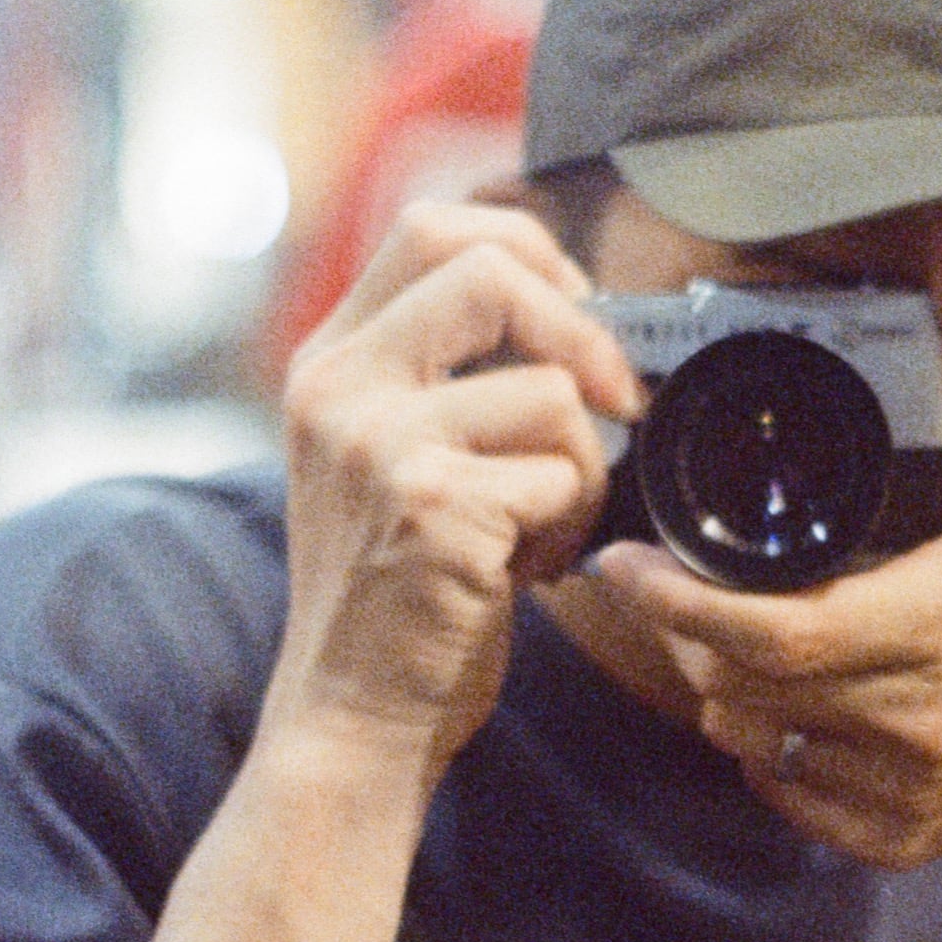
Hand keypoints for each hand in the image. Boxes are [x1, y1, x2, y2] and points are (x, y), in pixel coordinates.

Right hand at [266, 203, 640, 769]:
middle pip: (488, 273)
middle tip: (614, 399)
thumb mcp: (384, 457)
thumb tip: (571, 304)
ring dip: (582, 467)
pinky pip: (561, 475)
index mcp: (328, 363)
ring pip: (550, 391)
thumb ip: (440, 373)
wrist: (353, 713)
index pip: (430, 227)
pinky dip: (570, 527)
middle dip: (580, 330)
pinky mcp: (431, 506)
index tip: (573, 308)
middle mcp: (338, 388)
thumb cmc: (396, 592)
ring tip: (540, 528)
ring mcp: (378, 443)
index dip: (525, 247)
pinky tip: (526, 571)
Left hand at [590, 210, 941, 868]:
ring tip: (720, 636)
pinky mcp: (893, 840)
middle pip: (744, 687)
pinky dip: (762, 749)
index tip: (623, 563)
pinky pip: (783, 794)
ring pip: (751, 741)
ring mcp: (904, 789)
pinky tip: (780, 703)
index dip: (682, 607)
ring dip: (716, 688)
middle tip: (658, 585)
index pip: (777, 634)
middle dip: (683, 637)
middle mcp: (920, 717)